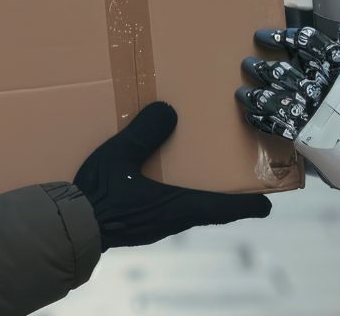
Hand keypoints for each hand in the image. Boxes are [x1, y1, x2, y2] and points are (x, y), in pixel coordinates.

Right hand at [73, 101, 271, 250]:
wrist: (70, 228)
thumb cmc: (97, 196)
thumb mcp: (119, 156)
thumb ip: (144, 133)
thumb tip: (169, 111)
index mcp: (178, 206)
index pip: (225, 208)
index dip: (250, 204)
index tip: (269, 201)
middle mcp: (173, 219)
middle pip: (212, 208)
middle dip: (226, 192)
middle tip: (238, 174)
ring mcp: (156, 225)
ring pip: (190, 208)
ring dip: (200, 191)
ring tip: (202, 169)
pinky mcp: (140, 224)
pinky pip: (168, 208)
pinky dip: (176, 193)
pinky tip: (160, 177)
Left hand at [235, 26, 339, 139]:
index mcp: (337, 68)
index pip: (306, 44)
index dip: (281, 37)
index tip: (263, 36)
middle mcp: (322, 88)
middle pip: (284, 71)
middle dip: (262, 68)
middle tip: (248, 64)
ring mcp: (311, 112)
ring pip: (274, 99)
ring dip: (255, 95)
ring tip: (242, 92)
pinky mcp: (304, 135)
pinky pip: (276, 125)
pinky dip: (261, 119)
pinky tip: (251, 113)